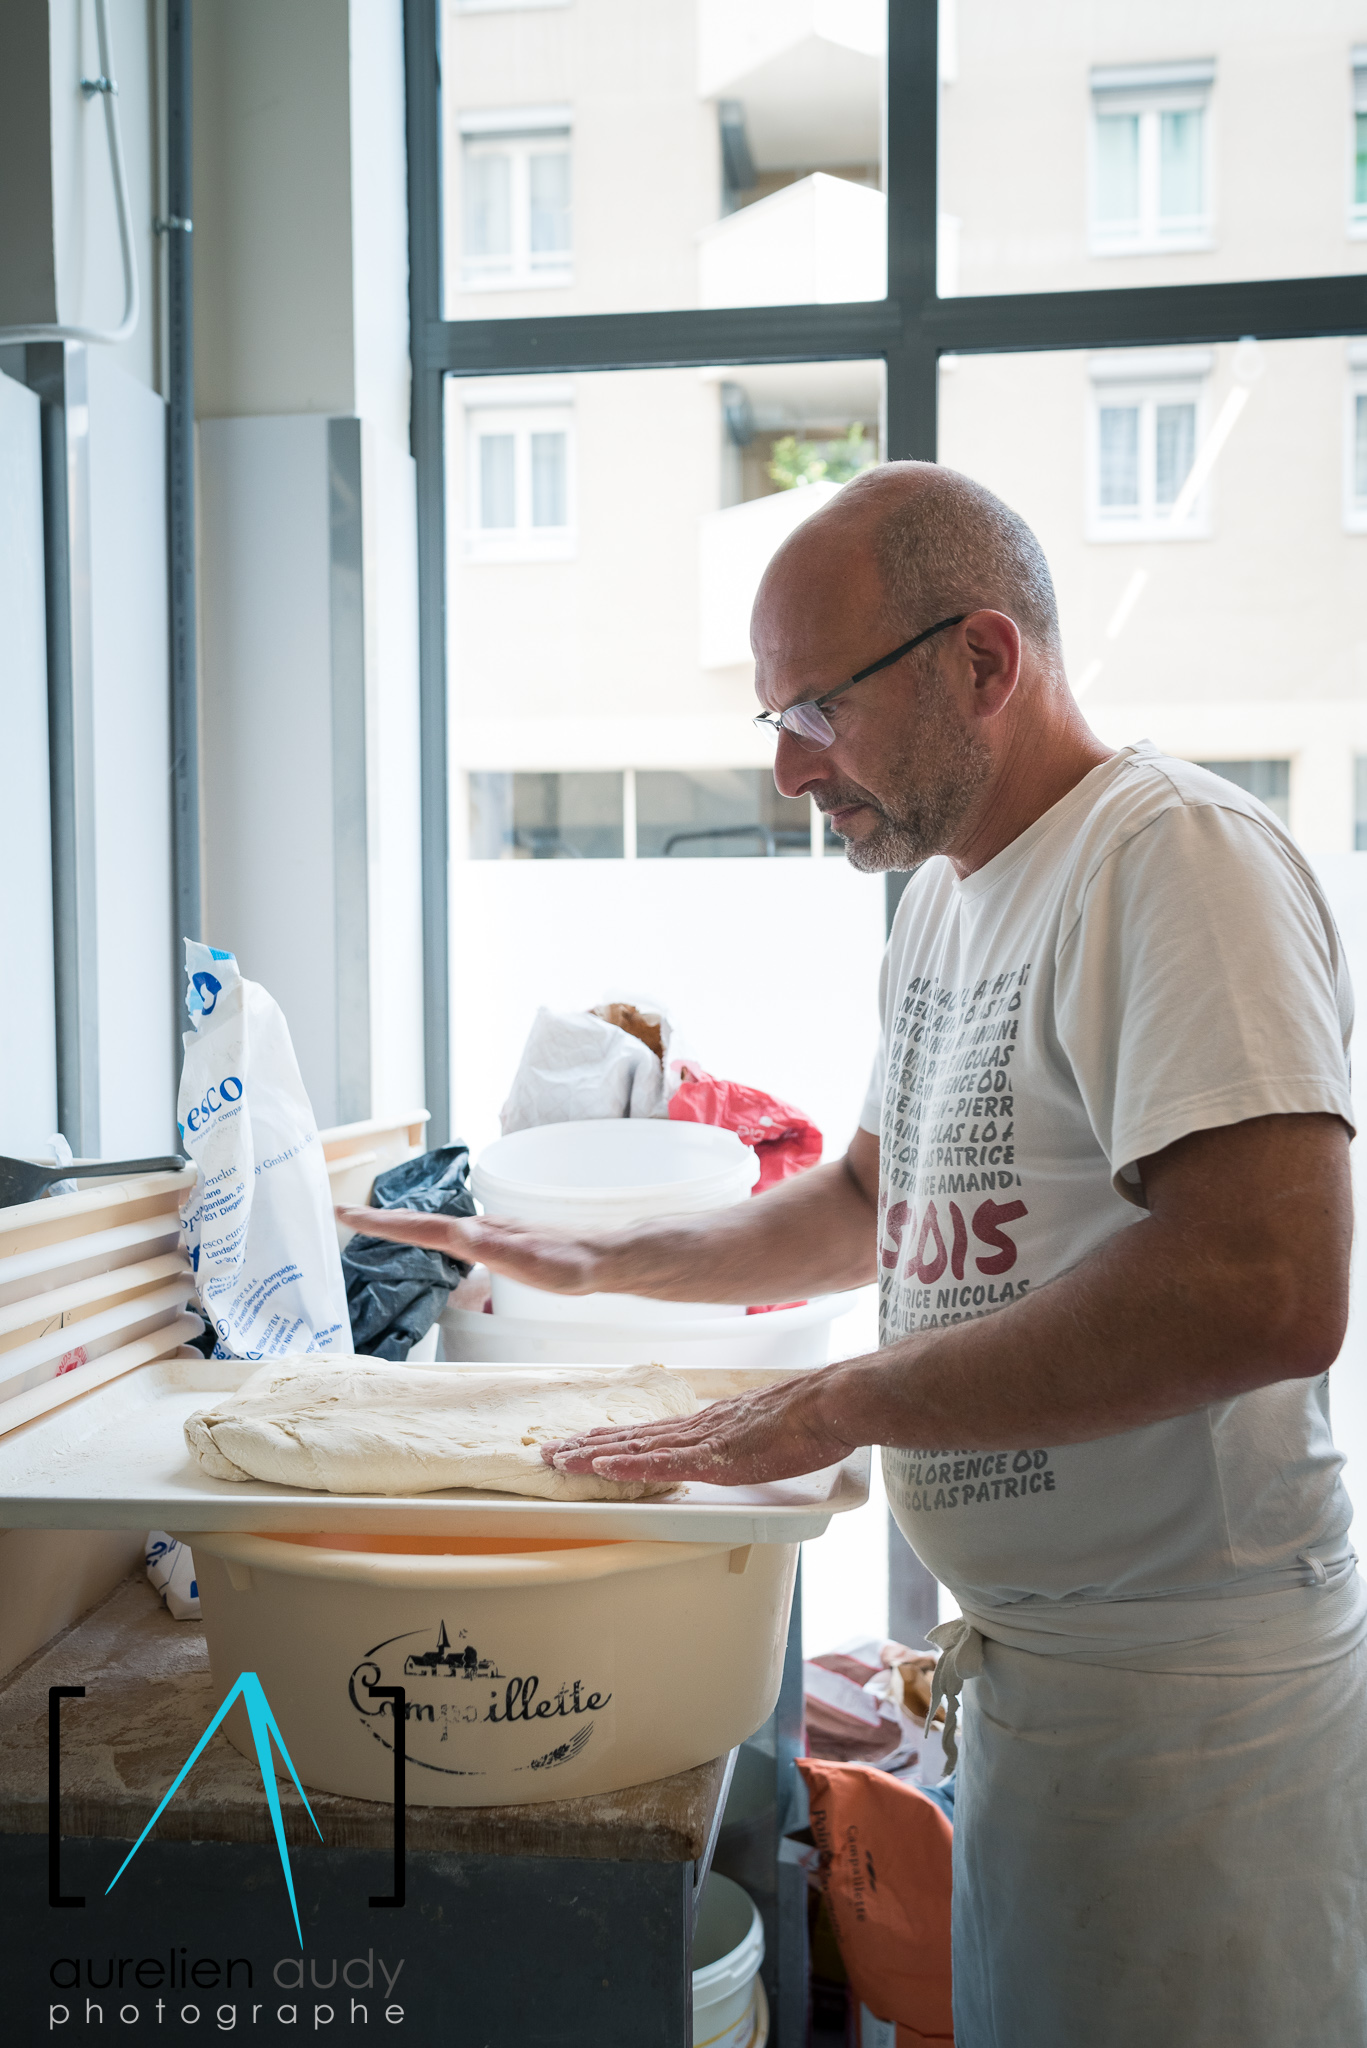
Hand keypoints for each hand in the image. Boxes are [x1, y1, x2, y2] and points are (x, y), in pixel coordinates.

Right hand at [334, 1206, 611, 1295]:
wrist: (602, 1259)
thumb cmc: (569, 1264)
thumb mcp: (530, 1259)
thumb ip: (495, 1248)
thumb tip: (461, 1234)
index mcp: (477, 1235)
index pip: (418, 1227)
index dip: (380, 1222)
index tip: (345, 1212)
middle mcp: (478, 1230)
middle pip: (418, 1223)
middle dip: (379, 1220)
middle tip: (342, 1214)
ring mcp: (487, 1236)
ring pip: (432, 1228)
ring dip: (400, 1226)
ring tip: (370, 1226)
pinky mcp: (498, 1246)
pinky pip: (450, 1239)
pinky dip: (426, 1238)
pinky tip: (428, 1247)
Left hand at [543, 1371, 859, 1486]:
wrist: (830, 1404)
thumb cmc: (808, 1418)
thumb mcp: (763, 1429)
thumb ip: (741, 1438)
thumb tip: (731, 1448)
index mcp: (707, 1423)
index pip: (649, 1432)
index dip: (611, 1438)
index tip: (579, 1441)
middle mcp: (696, 1428)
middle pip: (631, 1437)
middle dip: (586, 1445)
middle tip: (547, 1452)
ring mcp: (703, 1441)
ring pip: (636, 1449)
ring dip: (594, 1455)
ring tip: (559, 1460)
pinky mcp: (716, 1458)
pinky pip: (664, 1464)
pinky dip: (630, 1466)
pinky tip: (604, 1467)